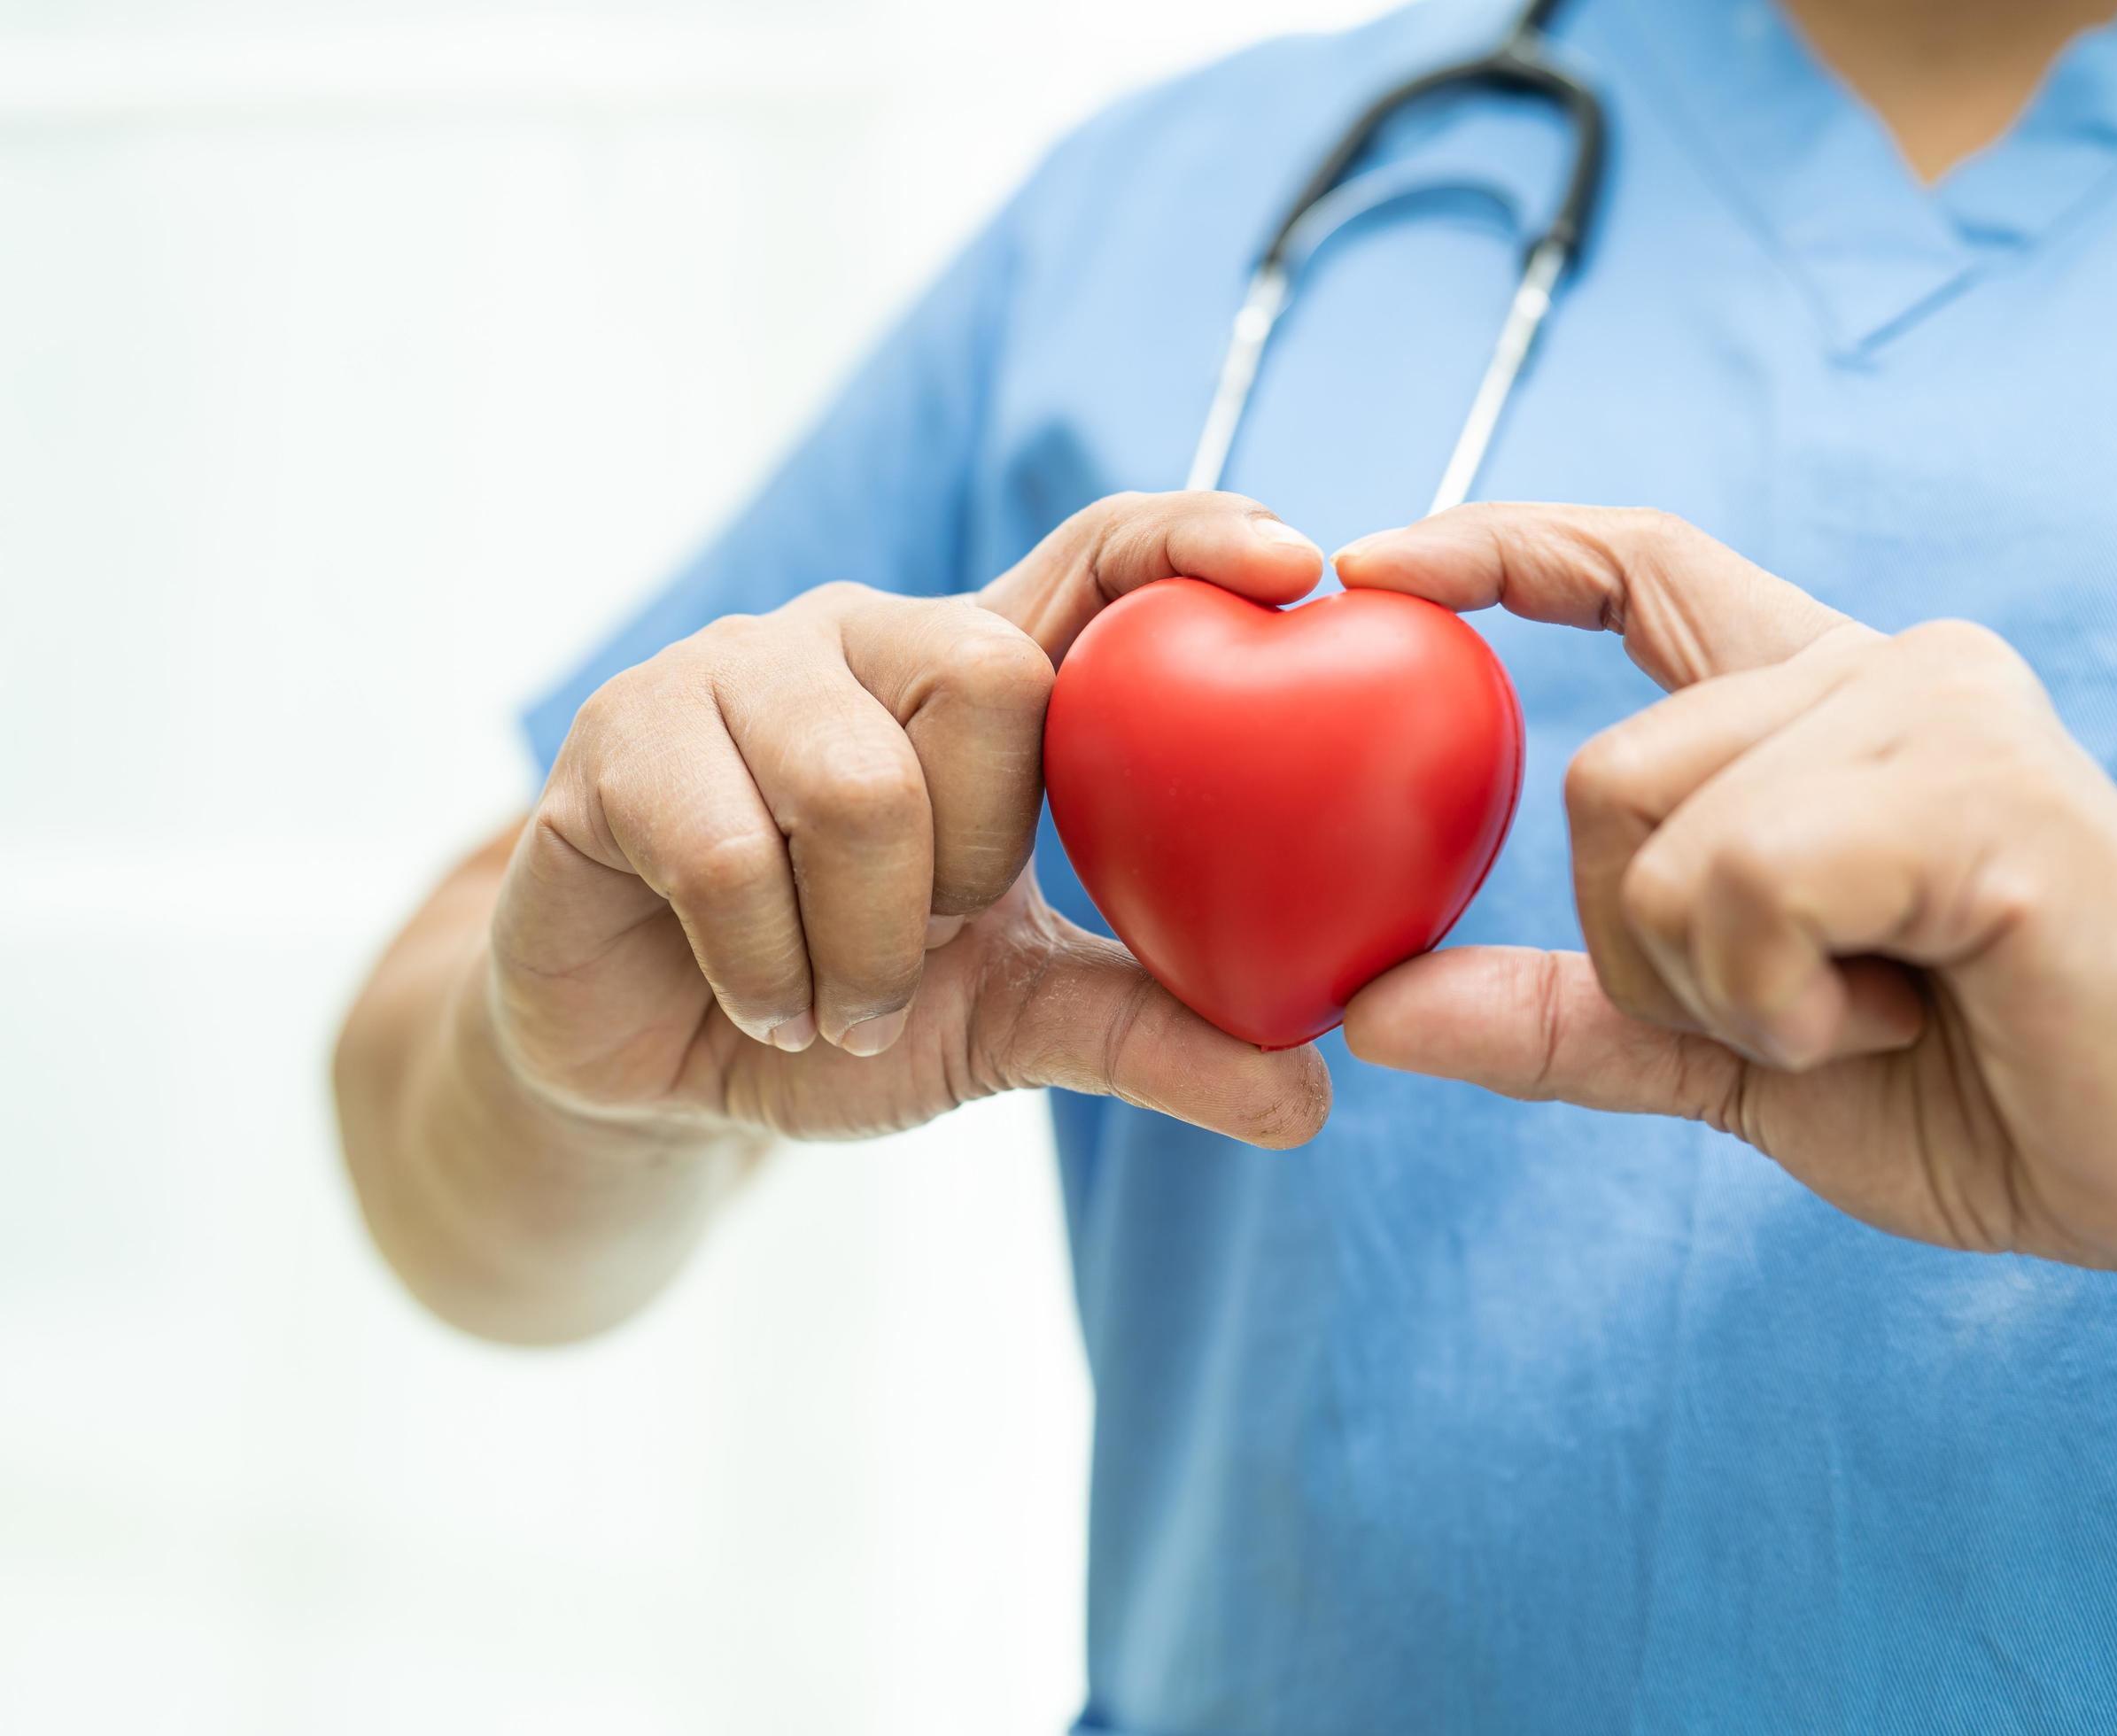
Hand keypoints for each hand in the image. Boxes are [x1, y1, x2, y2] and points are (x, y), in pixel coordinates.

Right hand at [489, 491, 1334, 1147]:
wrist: (656, 1070)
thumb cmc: (848, 1006)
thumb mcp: (1016, 1027)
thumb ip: (1151, 1037)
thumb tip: (1311, 1101)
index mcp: (977, 679)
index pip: (1095, 556)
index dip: (1188, 538)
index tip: (1293, 562)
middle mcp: (863, 641)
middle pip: (985, 675)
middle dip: (975, 855)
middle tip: (932, 940)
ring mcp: (731, 671)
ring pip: (856, 782)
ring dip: (866, 942)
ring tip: (840, 998)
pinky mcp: (617, 736)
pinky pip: (730, 851)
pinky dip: (768, 970)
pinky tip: (762, 1004)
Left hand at [1337, 505, 2116, 1278]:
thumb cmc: (1985, 1094)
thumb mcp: (1733, 1054)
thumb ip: (1568, 1020)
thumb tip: (1369, 1011)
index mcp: (1825, 708)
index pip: (1644, 565)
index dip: (1507, 544)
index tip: (1371, 562)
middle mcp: (1879, 669)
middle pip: (1602, 772)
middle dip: (1650, 949)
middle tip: (1807, 1008)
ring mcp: (1934, 705)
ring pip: (1659, 827)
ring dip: (1727, 982)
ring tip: (1877, 1006)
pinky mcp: (1976, 780)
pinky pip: (1748, 874)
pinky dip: (1781, 992)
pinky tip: (1909, 1011)